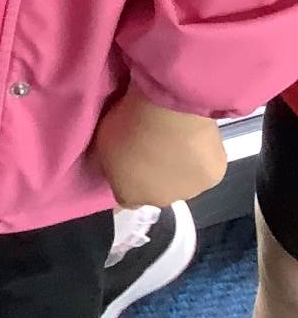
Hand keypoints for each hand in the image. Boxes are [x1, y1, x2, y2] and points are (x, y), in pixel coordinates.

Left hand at [91, 87, 226, 209]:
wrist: (168, 115)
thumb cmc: (128, 124)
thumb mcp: (104, 142)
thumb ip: (113, 161)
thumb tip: (122, 166)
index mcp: (128, 195)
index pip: (126, 195)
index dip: (129, 177)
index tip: (130, 157)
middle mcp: (159, 202)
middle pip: (157, 190)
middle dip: (156, 172)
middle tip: (155, 144)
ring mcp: (189, 191)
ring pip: (184, 180)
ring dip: (181, 165)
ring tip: (178, 137)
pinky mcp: (213, 177)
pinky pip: (205, 166)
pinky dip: (202, 154)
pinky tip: (196, 136)